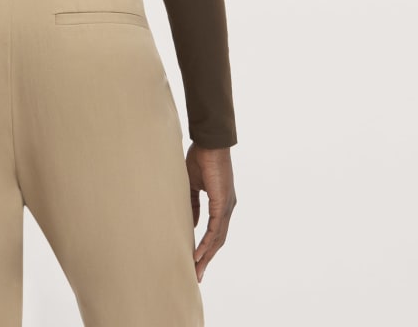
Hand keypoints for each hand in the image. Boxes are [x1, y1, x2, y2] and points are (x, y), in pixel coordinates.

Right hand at [186, 143, 235, 282]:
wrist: (209, 142)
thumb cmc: (200, 158)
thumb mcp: (193, 185)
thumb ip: (193, 204)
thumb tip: (191, 224)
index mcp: (221, 203)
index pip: (215, 232)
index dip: (206, 247)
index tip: (195, 261)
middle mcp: (227, 208)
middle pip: (218, 240)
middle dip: (207, 258)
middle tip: (197, 275)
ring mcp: (226, 206)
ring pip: (218, 238)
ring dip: (207, 255)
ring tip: (196, 269)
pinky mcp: (222, 202)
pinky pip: (215, 229)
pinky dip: (207, 243)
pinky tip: (199, 253)